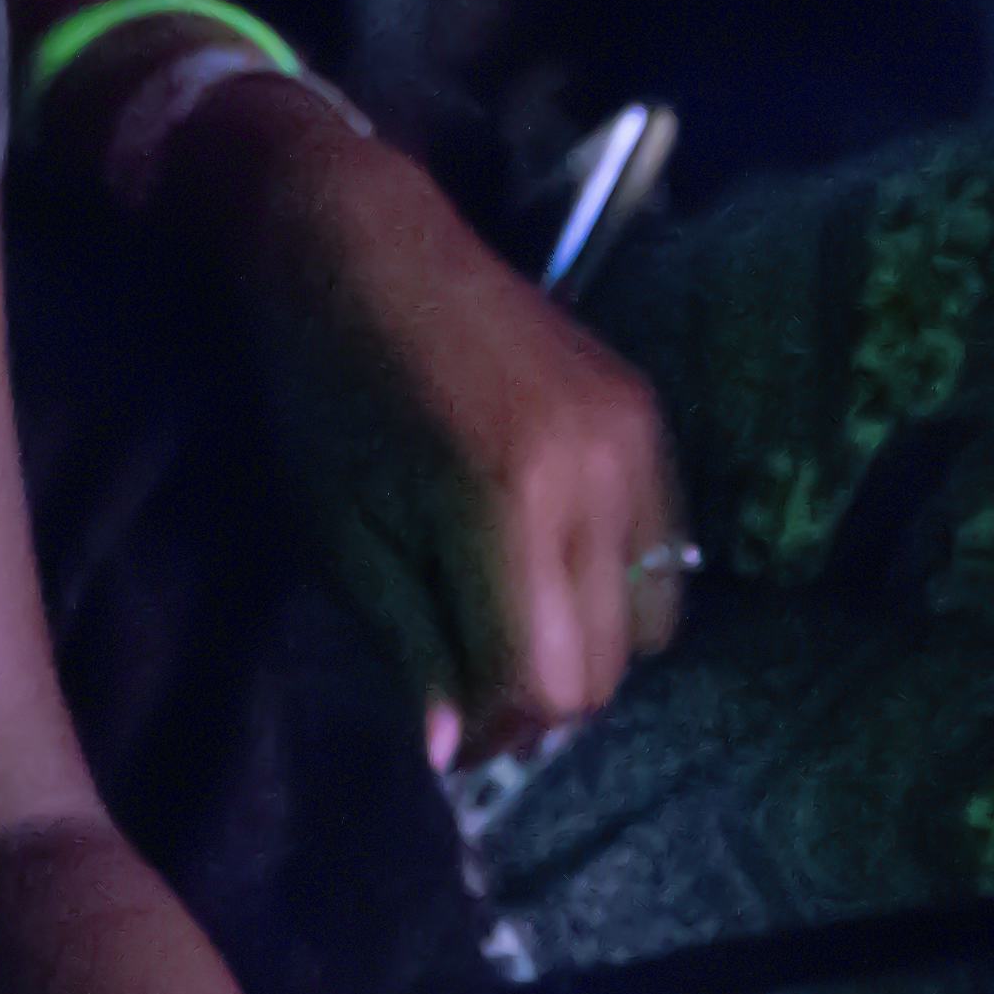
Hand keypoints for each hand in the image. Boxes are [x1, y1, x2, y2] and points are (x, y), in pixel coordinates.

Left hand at [179, 99, 688, 766]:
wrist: (366, 242)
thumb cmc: (328, 389)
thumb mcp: (347, 533)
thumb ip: (414, 646)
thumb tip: (454, 752)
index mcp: (506, 506)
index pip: (542, 684)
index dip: (493, 731)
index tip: (449, 734)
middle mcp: (597, 476)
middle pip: (605, 667)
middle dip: (537, 701)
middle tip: (473, 689)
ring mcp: (637, 441)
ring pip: (649, 621)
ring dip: (584, 648)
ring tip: (511, 626)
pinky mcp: (649, 414)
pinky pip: (666, 548)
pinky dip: (617, 585)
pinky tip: (550, 566)